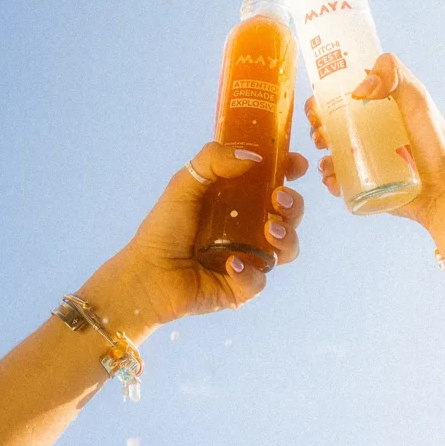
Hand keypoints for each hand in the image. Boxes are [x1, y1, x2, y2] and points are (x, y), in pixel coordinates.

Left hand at [81, 143, 307, 333]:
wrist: (147, 275)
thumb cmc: (164, 229)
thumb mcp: (184, 184)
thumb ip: (213, 160)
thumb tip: (254, 157)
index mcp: (238, 201)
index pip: (274, 182)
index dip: (290, 172)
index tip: (296, 165)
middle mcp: (248, 228)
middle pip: (290, 214)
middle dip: (294, 205)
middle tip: (278, 199)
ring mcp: (249, 258)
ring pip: (287, 248)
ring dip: (287, 237)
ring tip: (269, 231)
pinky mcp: (243, 288)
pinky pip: (260, 280)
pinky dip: (250, 272)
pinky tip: (232, 265)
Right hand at [305, 53, 444, 233]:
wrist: (444, 185)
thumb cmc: (435, 137)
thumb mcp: (416, 96)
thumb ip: (393, 74)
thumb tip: (358, 90)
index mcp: (374, 106)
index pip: (338, 96)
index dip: (321, 98)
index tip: (316, 105)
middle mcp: (365, 130)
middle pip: (328, 124)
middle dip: (317, 128)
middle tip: (322, 135)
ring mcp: (363, 157)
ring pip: (329, 153)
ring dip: (320, 155)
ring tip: (328, 159)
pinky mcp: (363, 182)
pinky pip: (337, 180)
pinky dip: (328, 179)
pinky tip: (333, 178)